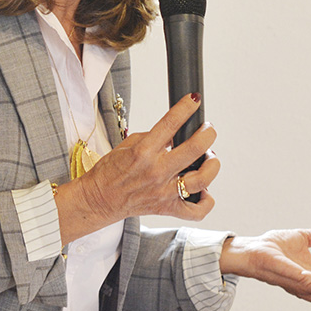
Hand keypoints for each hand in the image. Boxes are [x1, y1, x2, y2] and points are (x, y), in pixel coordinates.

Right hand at [56, 94, 220, 243]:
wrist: (99, 199)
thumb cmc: (111, 170)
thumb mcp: (129, 144)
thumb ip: (154, 137)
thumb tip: (177, 131)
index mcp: (143, 151)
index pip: (171, 123)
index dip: (186, 107)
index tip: (194, 99)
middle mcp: (156, 171)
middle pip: (195, 149)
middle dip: (208, 134)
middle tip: (207, 130)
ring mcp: (163, 192)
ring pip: (202, 179)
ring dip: (212, 165)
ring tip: (209, 158)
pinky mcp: (167, 208)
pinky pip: (197, 211)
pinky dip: (206, 201)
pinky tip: (203, 190)